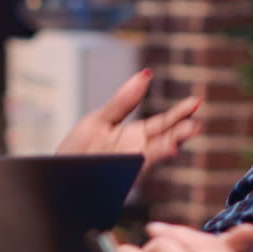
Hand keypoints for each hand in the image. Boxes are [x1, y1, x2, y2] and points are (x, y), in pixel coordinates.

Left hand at [55, 69, 200, 174]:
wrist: (56, 175)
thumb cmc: (78, 150)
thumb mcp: (101, 119)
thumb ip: (125, 101)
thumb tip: (146, 73)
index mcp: (135, 135)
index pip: (164, 123)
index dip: (180, 113)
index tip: (196, 102)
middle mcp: (137, 151)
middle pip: (165, 140)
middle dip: (181, 133)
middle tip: (197, 124)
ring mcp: (129, 166)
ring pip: (154, 156)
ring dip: (168, 149)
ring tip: (180, 139)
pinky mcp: (118, 177)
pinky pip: (136, 169)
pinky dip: (147, 162)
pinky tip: (159, 152)